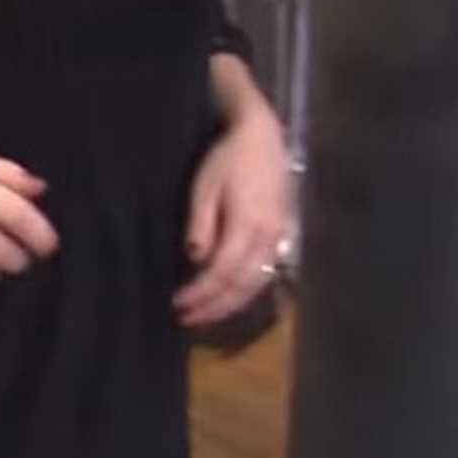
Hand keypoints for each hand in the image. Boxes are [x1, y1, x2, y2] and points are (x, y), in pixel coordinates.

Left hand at [175, 106, 291, 326]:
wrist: (263, 138)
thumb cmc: (228, 159)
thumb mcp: (206, 186)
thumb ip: (201, 223)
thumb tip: (196, 259)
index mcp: (248, 225)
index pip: (222, 273)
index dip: (200, 294)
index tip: (177, 304)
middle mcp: (267, 238)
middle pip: (241, 286)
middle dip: (212, 307)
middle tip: (186, 319)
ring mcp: (278, 239)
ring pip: (256, 285)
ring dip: (229, 305)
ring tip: (203, 315)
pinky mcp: (281, 237)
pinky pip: (264, 275)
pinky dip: (244, 292)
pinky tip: (227, 298)